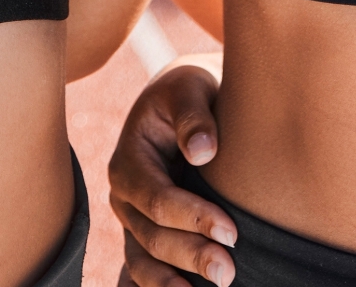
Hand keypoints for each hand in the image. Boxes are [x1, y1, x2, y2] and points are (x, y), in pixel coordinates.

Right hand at [108, 59, 235, 286]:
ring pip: (143, 260)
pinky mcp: (145, 234)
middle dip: (189, 256)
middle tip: (228, 274)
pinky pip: (141, 269)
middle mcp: (124, 196)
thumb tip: (203, 151)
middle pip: (151, 237)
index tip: (231, 231)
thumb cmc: (189, 92)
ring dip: (173, 282)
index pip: (156, 200)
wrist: (184, 99)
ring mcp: (131, 219)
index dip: (191, 218)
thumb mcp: (189, 88)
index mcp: (129, 160)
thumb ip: (194, 115)